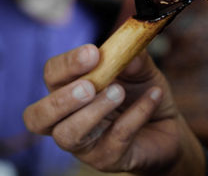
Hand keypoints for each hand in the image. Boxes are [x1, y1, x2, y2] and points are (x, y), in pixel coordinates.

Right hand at [23, 44, 204, 174]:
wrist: (168, 126)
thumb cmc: (143, 94)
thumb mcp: (142, 69)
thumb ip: (134, 57)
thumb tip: (127, 48)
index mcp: (70, 89)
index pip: (51, 75)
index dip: (67, 64)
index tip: (92, 53)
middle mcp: (68, 119)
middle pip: (38, 116)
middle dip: (61, 99)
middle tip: (90, 86)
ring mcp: (85, 144)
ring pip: (67, 135)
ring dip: (93, 111)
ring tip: (119, 92)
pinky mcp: (108, 158)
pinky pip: (114, 139)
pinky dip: (135, 115)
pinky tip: (153, 97)